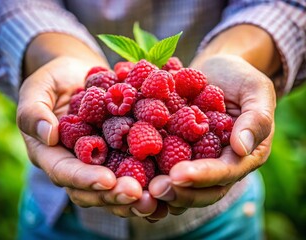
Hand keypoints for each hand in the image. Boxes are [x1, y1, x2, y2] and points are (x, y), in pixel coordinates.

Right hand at [17, 56, 157, 217]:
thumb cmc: (54, 81)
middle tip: (140, 196)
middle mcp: (78, 165)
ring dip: (137, 197)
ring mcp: (102, 161)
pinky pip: (135, 171)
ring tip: (158, 199)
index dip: (85, 179)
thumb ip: (34, 112)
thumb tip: (48, 135)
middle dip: (116, 195)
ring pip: (116, 188)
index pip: (66, 173)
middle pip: (94, 189)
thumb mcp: (37, 90)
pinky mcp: (122, 154)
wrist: (79, 75)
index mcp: (53, 154)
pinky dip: (150, 181)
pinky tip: (169, 185)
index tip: (107, 180)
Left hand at [149, 55, 275, 214]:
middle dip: (177, 192)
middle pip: (200, 190)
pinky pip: (162, 168)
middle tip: (154, 190)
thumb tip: (242, 148)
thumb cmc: (239, 78)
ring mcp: (195, 161)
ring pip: (180, 186)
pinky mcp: (175, 152)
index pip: (224, 173)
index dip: (203, 176)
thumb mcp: (255, 90)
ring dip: (160, 191)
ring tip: (138, 188)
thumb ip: (257, 118)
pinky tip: (127, 174)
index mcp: (241, 156)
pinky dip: (146, 174)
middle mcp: (217, 165)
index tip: (179, 174)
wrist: (215, 71)